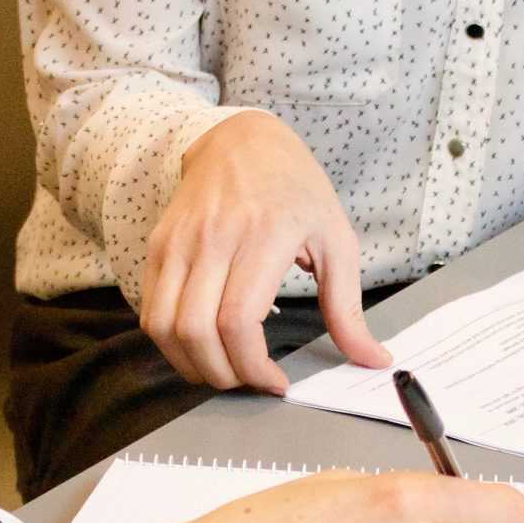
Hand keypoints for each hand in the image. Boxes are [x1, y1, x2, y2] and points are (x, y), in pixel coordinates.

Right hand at [140, 111, 391, 393]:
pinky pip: (150, 310)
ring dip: (190, 364)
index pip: (238, 320)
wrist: (242, 140)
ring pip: (164, 326)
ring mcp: (179, 241)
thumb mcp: (336, 240)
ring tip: (223, 370)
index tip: (275, 382)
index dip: (252, 366)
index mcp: (264, 235)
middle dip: (222, 375)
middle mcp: (213, 238)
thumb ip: (348, 308)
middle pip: (196, 331)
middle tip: (248, 381)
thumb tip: (373, 359)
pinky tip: (201, 346)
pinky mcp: (158, 245)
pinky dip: (171, 342)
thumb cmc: (295, 190)